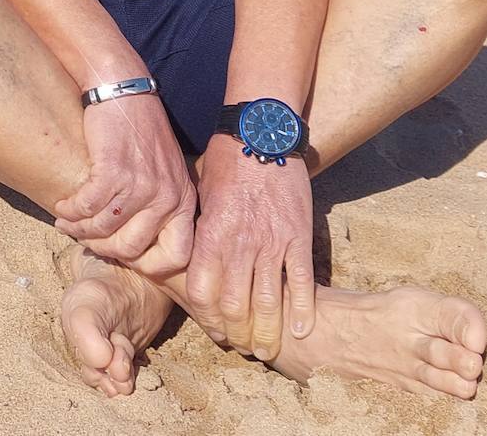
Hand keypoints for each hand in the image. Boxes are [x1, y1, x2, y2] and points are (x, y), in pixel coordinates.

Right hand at [52, 93, 195, 272]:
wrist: (123, 88)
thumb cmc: (140, 128)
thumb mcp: (165, 169)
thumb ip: (159, 204)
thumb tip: (136, 244)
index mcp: (183, 200)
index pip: (176, 257)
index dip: (147, 266)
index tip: (122, 254)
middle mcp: (167, 197)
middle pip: (132, 250)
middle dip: (103, 248)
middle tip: (85, 238)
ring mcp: (141, 185)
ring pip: (104, 230)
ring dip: (79, 229)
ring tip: (66, 222)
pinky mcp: (114, 171)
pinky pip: (87, 207)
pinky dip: (70, 210)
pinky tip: (63, 206)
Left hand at [186, 134, 315, 360]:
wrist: (261, 133)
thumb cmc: (225, 161)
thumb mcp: (199, 194)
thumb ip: (197, 230)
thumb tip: (184, 256)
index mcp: (211, 234)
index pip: (203, 292)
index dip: (207, 319)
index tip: (213, 330)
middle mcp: (240, 244)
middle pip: (236, 306)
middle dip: (237, 334)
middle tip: (240, 346)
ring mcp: (273, 243)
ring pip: (269, 302)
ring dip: (268, 334)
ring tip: (268, 352)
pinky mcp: (299, 237)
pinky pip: (302, 283)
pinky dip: (301, 311)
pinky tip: (299, 330)